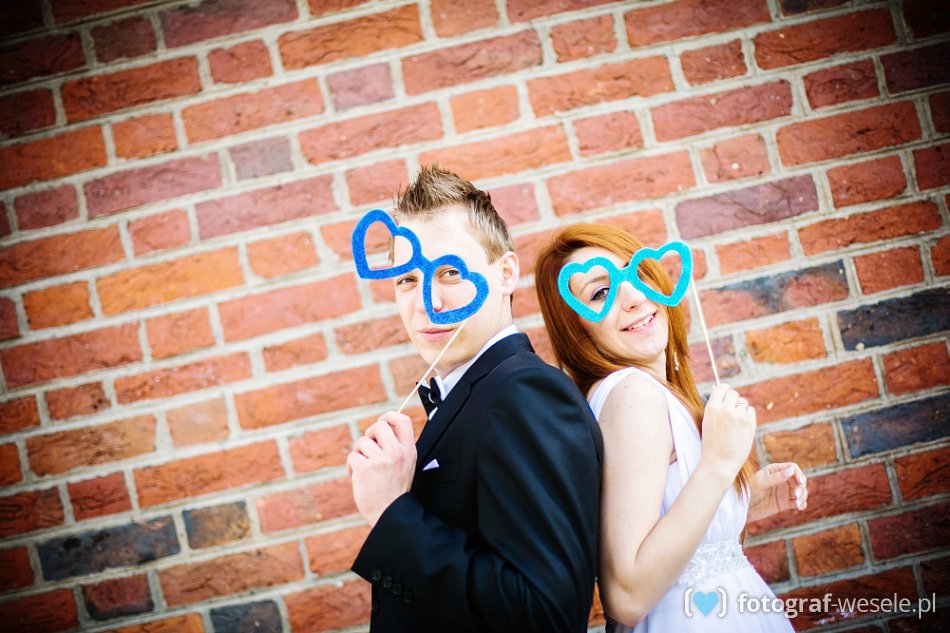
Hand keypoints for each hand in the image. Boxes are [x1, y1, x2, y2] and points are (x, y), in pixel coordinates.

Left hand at [347, 411, 416, 526]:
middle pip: (379, 426)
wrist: (389, 513)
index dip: (390, 416)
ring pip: (362, 442)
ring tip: (364, 468)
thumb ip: (396, 446)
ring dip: (359, 453)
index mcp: (409, 451)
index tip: (382, 421)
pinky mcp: (365, 468)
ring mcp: (381, 460)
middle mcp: (397, 453)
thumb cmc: (393, 490)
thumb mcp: (405, 465)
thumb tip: (381, 426)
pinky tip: (357, 477)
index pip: (403, 420)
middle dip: (370, 434)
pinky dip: (351, 466)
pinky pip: (352, 457)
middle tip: (369, 448)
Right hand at [698, 384, 756, 480]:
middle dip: (732, 400)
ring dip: (740, 408)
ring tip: (735, 422)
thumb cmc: (712, 444)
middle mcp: (725, 409)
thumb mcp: (707, 422)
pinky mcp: (750, 423)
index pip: (722, 387)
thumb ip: (716, 407)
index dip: (724, 391)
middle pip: (733, 393)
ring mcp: (739, 416)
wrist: (720, 463)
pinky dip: (747, 415)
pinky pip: (751, 410)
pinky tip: (742, 426)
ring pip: (743, 402)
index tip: (725, 396)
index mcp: (712, 408)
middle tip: (730, 412)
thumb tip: (724, 393)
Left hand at [748, 462, 807, 521]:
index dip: (798, 474)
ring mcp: (784, 491)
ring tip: (797, 503)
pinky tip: (798, 507)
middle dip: (801, 487)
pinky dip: (801, 504)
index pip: (793, 468)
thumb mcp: (760, 484)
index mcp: (775, 470)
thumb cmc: (748, 492)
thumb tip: (792, 471)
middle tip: (796, 495)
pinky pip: (798, 503)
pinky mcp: (785, 503)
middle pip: (799, 480)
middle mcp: (782, 479)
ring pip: (801, 491)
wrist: (742, 508)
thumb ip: (775, 478)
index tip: (799, 482)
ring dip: (803, 496)